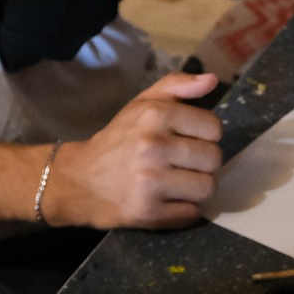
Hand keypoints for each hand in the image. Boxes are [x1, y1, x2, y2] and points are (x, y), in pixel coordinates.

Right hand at [47, 72, 223, 228]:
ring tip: (176, 182)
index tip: (188, 139)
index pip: (214, 128)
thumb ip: (178, 86)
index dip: (205, 135)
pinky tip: (166, 201)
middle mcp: (154, 146)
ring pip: (207, 187)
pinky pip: (192, 213)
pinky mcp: (148, 212)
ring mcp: (151, 181)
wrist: (79, 181)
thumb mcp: (142, 104)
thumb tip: (212, 80)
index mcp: (156, 115)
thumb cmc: (118, 139)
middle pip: (214, 159)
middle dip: (202, 162)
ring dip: (195, 188)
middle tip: (181, 164)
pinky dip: (183, 210)